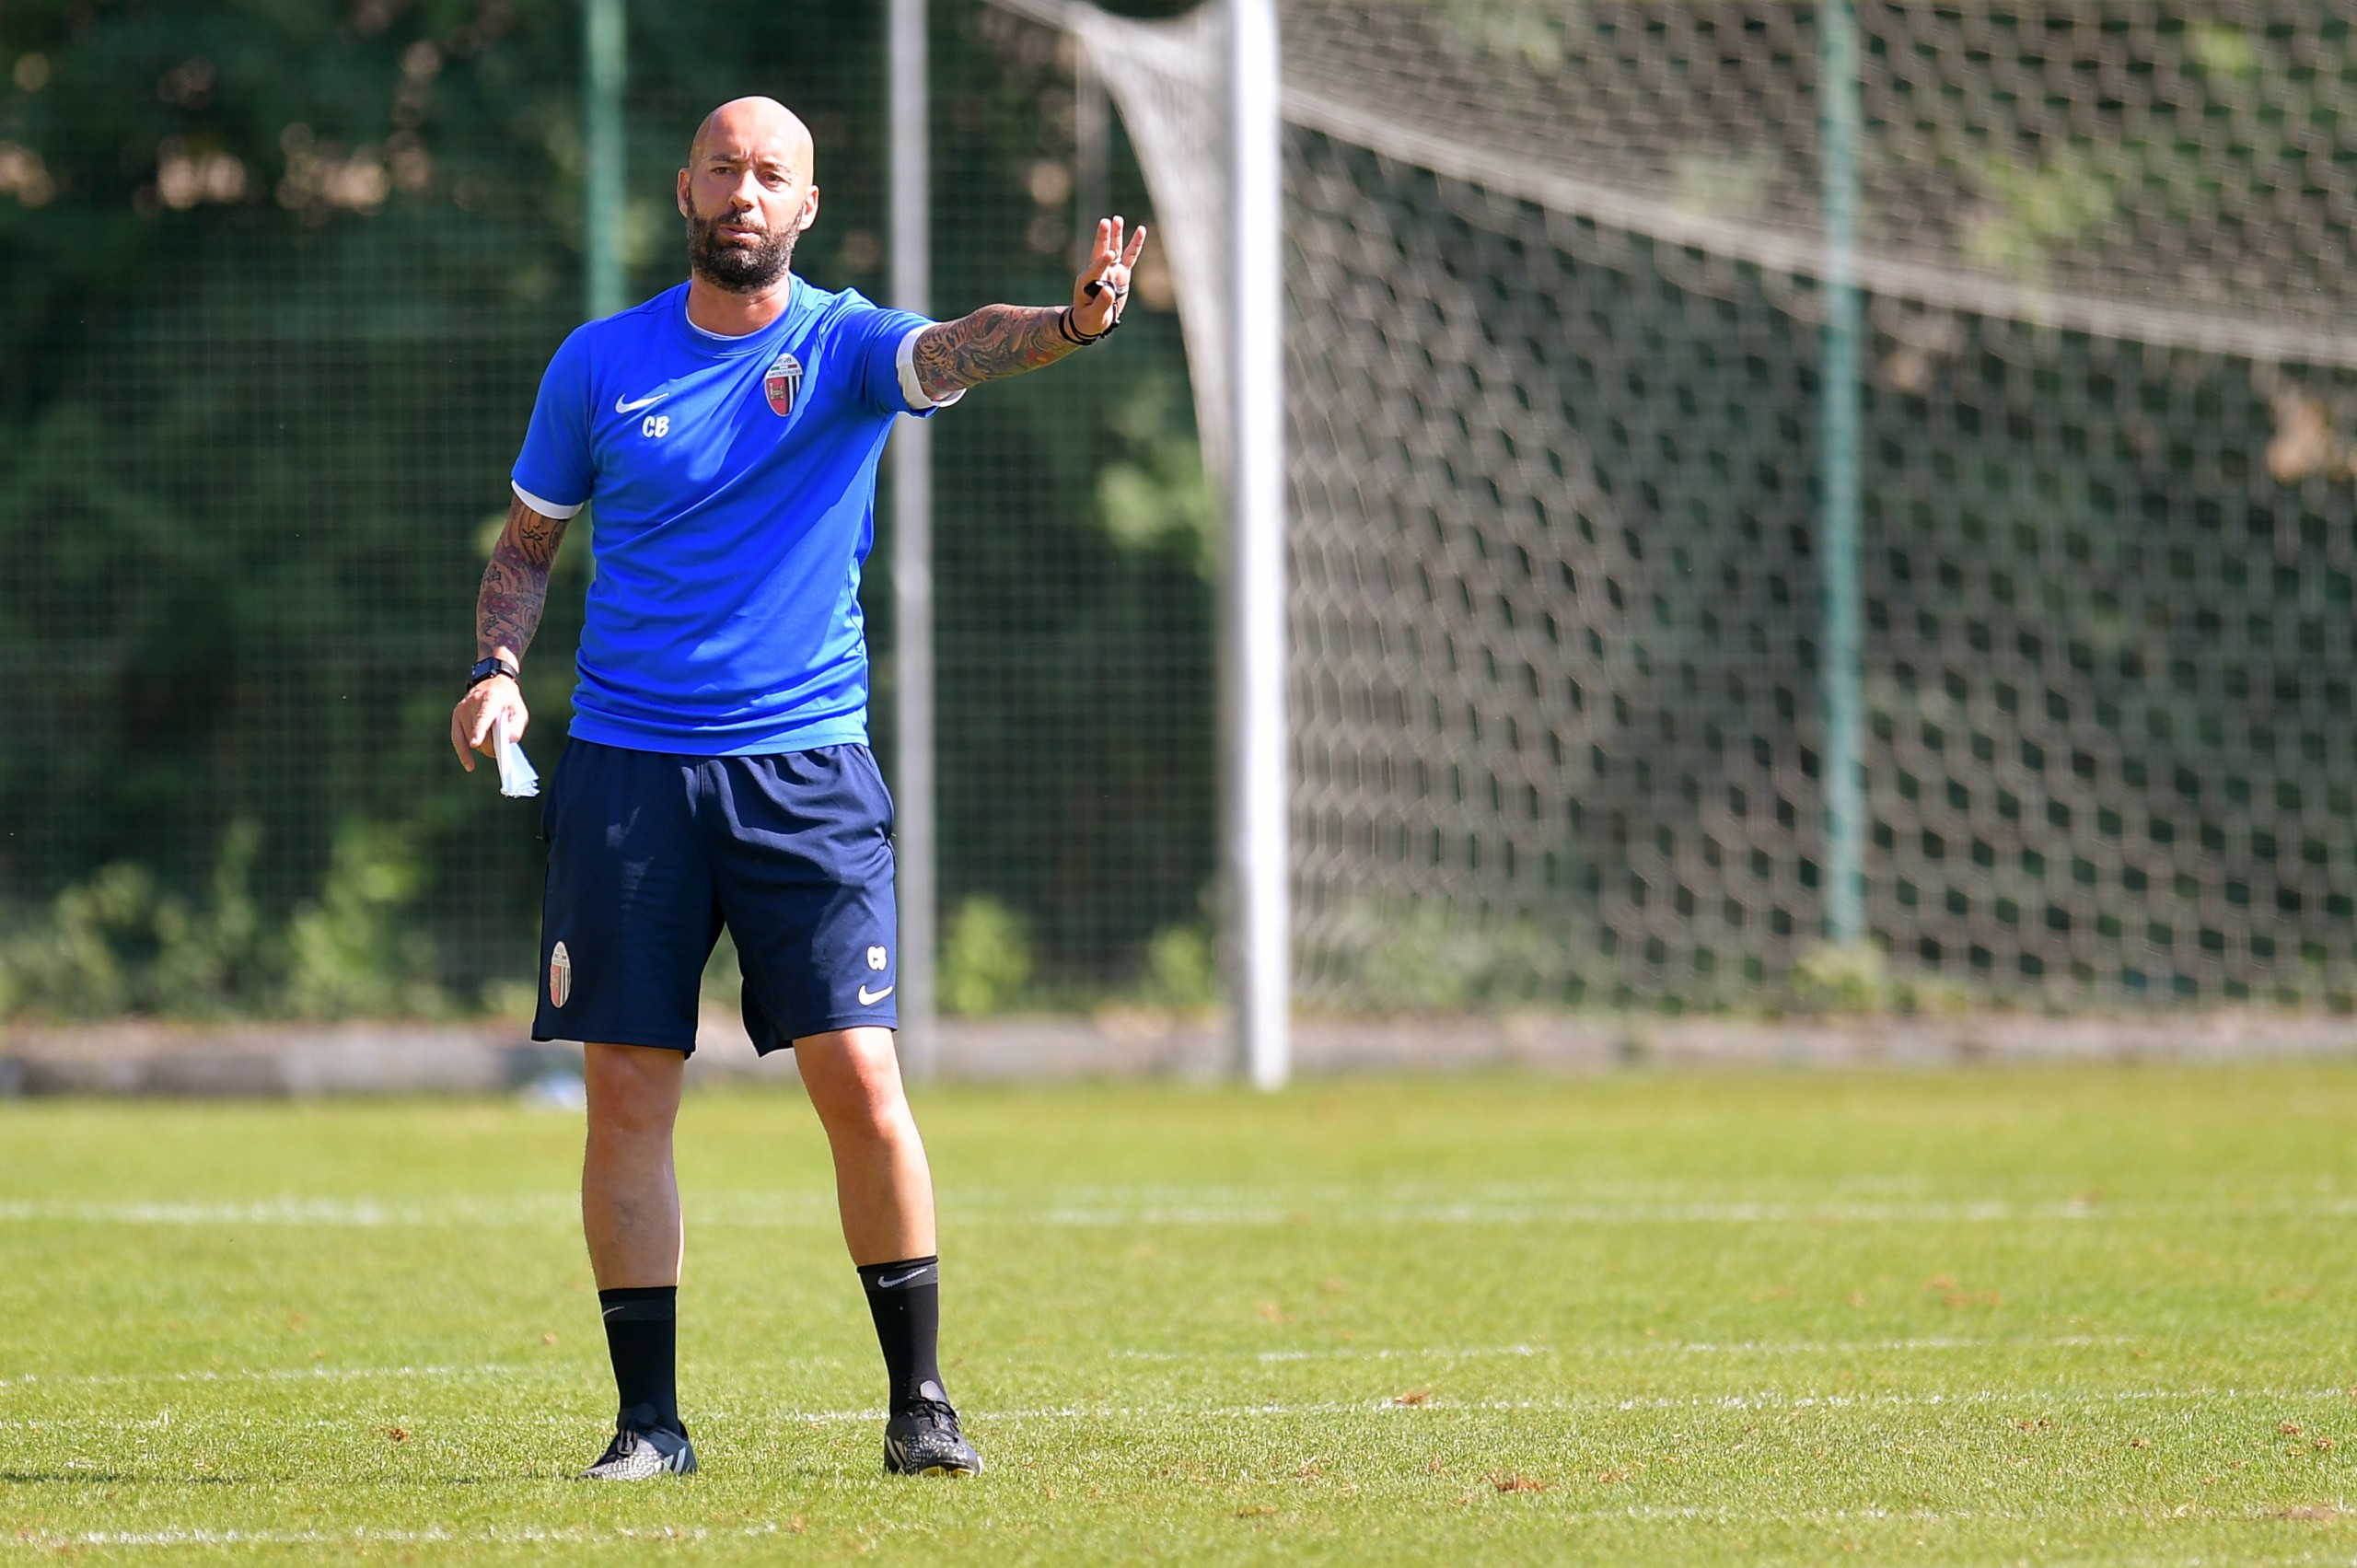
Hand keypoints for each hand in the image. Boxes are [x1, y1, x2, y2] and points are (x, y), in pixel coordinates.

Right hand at [451, 674, 527, 772]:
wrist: (495, 684)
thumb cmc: (509, 702)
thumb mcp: (520, 712)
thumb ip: (516, 727)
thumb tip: (506, 742)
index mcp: (490, 698)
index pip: (483, 716)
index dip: (479, 730)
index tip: (475, 743)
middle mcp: (473, 702)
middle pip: (478, 733)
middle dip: (489, 746)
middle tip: (500, 751)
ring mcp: (462, 709)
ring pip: (470, 738)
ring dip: (482, 746)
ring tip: (494, 742)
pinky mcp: (456, 716)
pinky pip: (457, 739)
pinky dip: (464, 753)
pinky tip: (470, 766)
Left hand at [1071, 216, 1146, 337]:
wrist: (1092, 320)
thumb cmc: (1090, 319)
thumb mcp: (1095, 316)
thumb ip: (1101, 304)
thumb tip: (1110, 291)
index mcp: (1087, 281)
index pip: (1096, 268)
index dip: (1102, 262)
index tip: (1110, 255)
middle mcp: (1099, 272)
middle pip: (1101, 251)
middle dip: (1103, 237)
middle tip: (1105, 222)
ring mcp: (1111, 270)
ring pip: (1114, 249)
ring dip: (1115, 234)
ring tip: (1117, 219)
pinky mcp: (1122, 273)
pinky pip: (1130, 257)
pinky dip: (1135, 244)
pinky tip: (1141, 230)